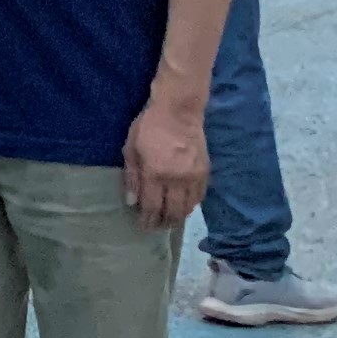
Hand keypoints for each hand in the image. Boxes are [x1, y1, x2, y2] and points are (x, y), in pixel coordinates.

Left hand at [121, 91, 207, 229]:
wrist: (179, 110)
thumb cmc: (149, 126)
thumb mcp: (131, 148)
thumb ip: (132, 177)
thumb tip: (132, 202)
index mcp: (156, 173)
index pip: (152, 206)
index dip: (147, 219)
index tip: (143, 226)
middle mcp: (177, 179)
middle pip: (172, 211)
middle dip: (163, 223)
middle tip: (156, 227)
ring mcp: (194, 177)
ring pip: (188, 207)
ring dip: (178, 217)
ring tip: (169, 220)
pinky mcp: (205, 172)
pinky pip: (199, 197)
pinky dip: (191, 205)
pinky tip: (183, 207)